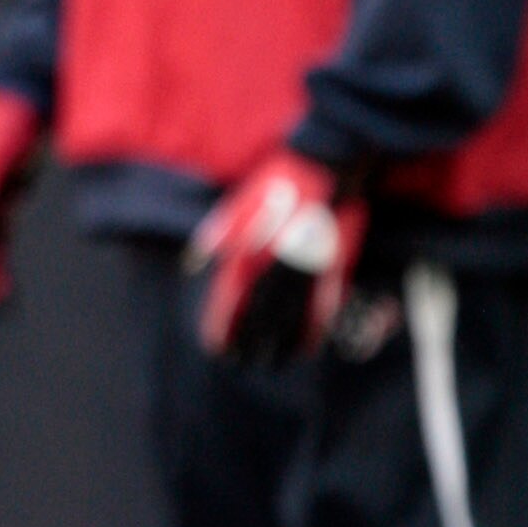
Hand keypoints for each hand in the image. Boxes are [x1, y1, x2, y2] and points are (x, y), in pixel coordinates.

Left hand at [187, 147, 365, 366]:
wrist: (328, 164)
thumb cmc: (280, 179)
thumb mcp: (239, 202)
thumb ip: (217, 234)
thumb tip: (194, 262)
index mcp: (249, 250)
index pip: (229, 300)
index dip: (222, 325)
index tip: (216, 345)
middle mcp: (275, 267)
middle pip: (258, 316)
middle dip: (248, 342)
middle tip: (241, 362)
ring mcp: (306, 270)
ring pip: (290, 317)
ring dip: (279, 344)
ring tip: (271, 362)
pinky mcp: (333, 268)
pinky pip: (322, 308)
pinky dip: (312, 330)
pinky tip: (307, 346)